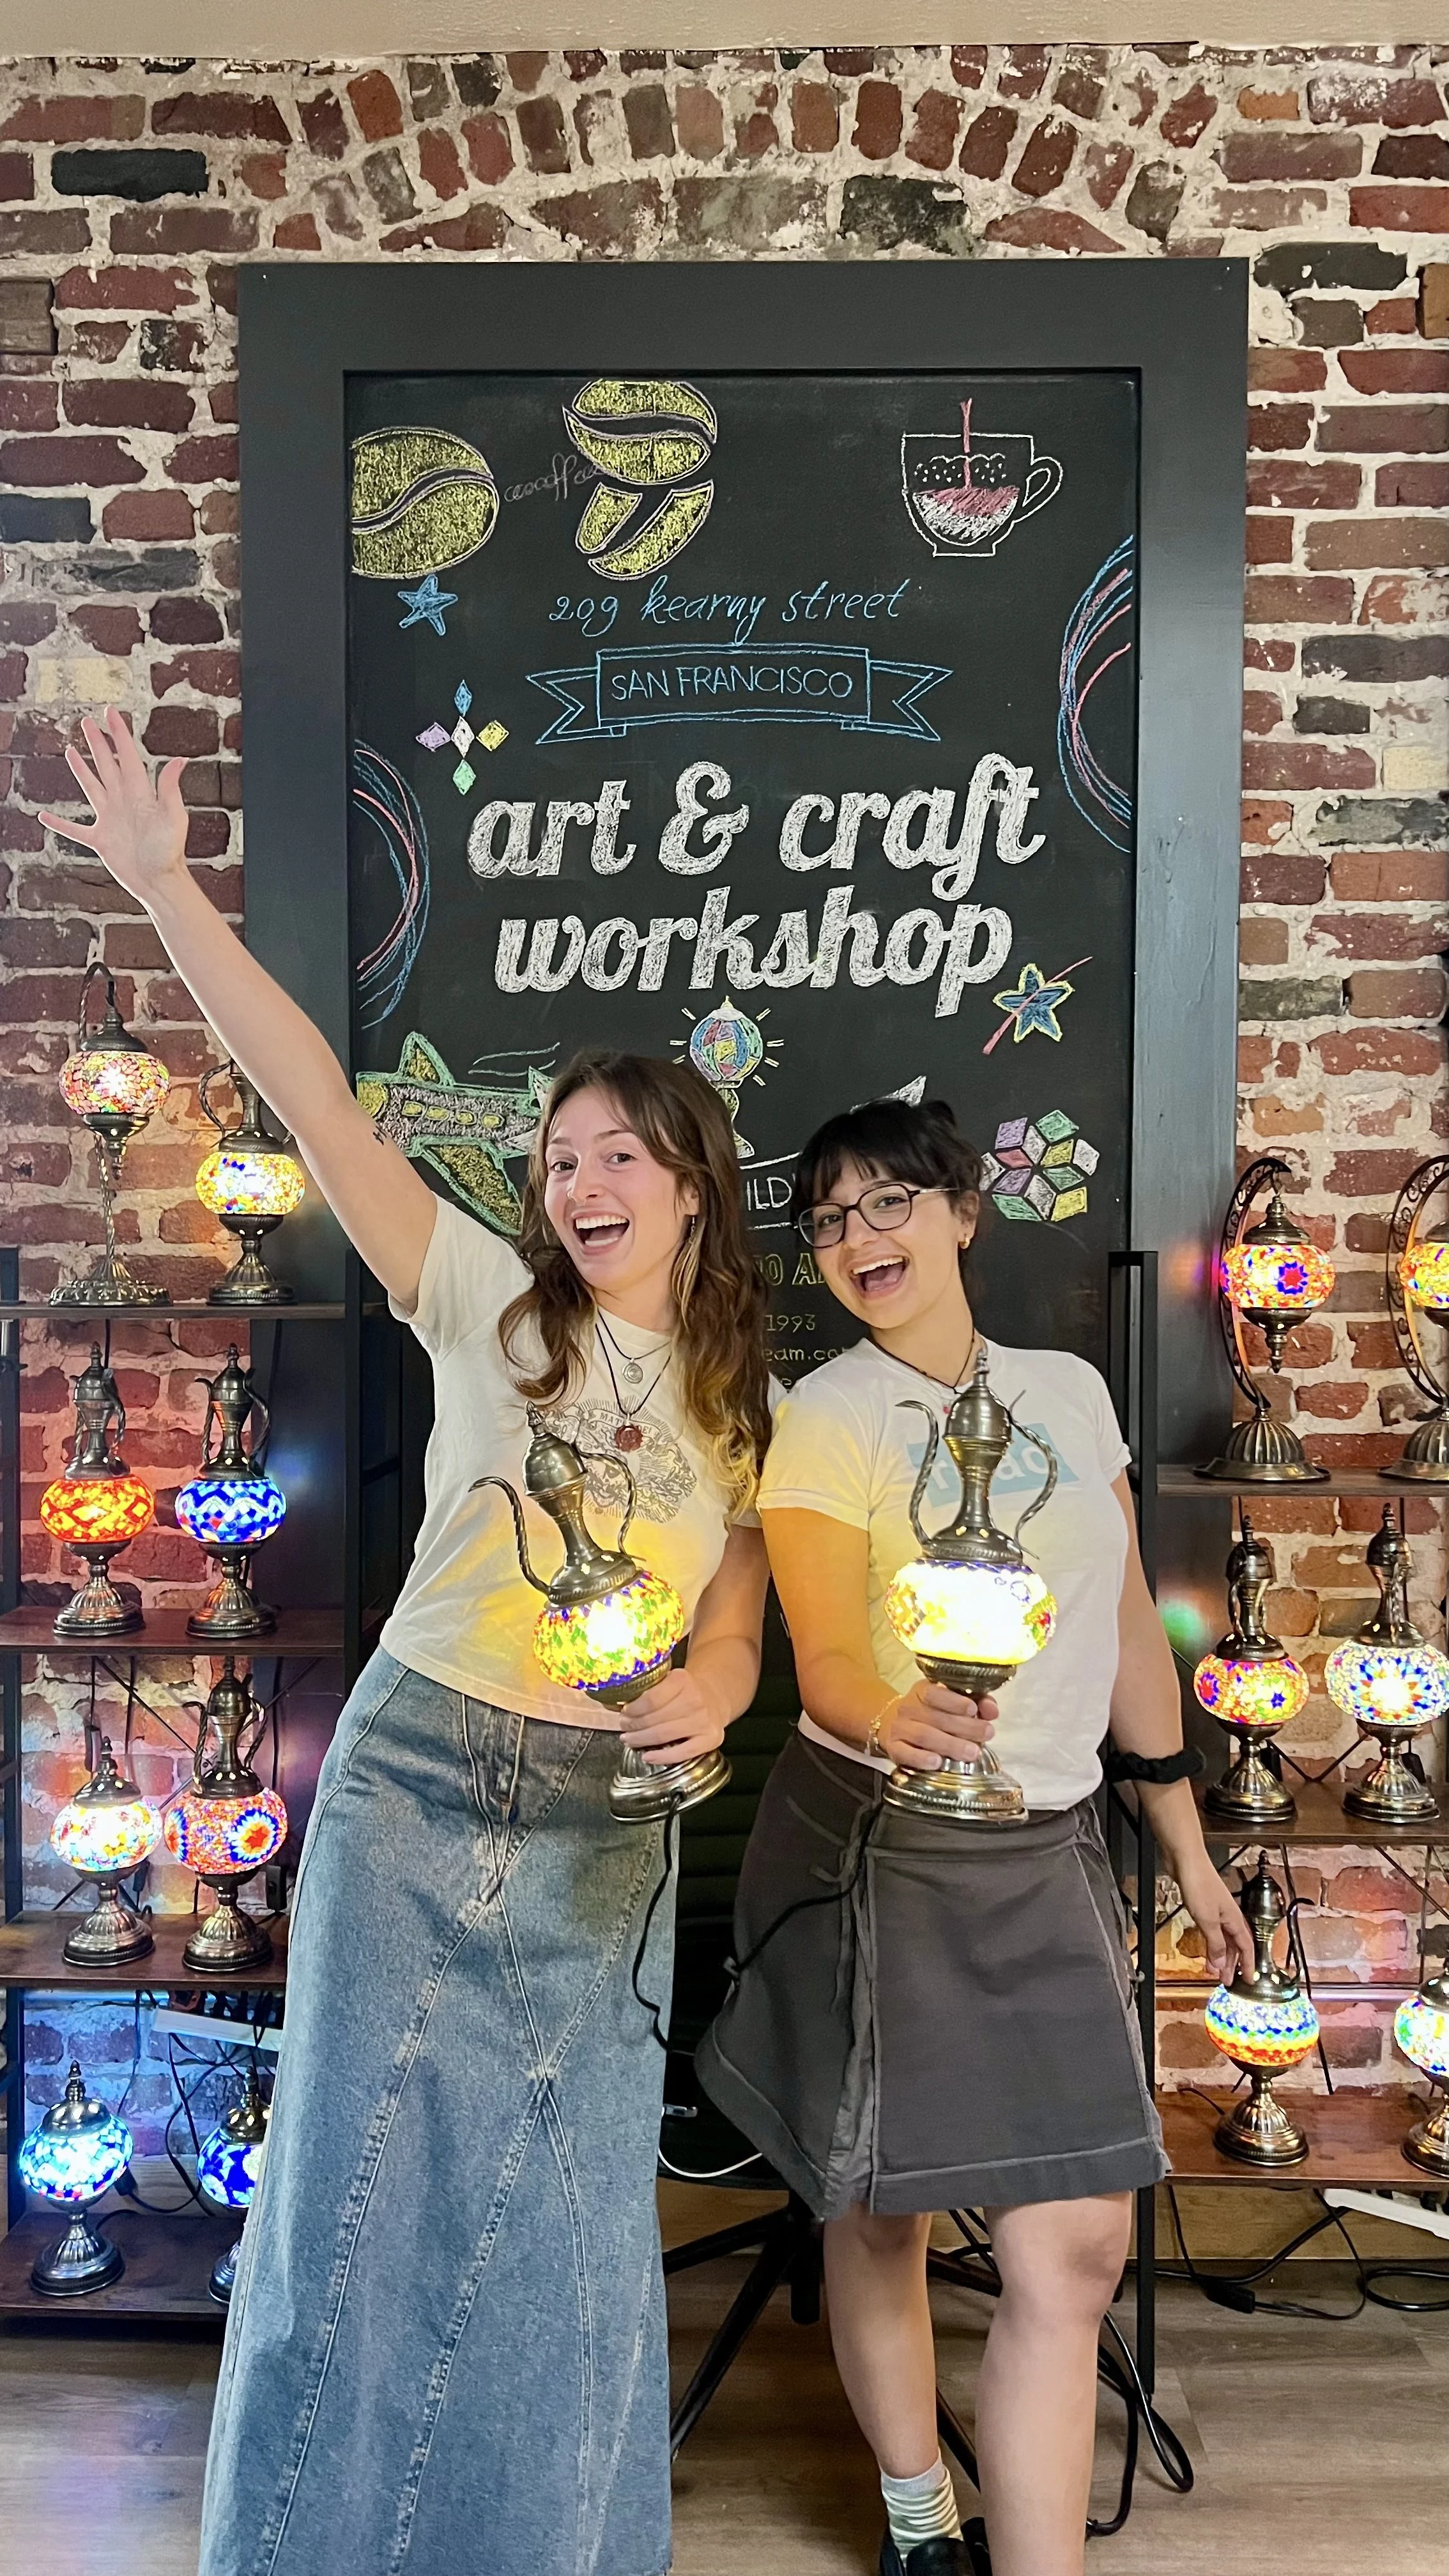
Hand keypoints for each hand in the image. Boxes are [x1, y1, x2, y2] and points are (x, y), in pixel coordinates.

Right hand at [37, 706, 188, 906]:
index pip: (127, 756)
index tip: (110, 713)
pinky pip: (75, 829)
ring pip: (92, 787)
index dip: (118, 734)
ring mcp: (110, 819)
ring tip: (71, 751)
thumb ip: (170, 788)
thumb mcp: (173, 817)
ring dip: (81, 770)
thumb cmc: (169, 852)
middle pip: (107, 765)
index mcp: (140, 793)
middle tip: (87, 722)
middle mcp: (123, 801)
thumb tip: (179, 760)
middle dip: (98, 743)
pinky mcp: (101, 840)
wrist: (159, 881)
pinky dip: (60, 824)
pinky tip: (44, 816)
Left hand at [619, 1667, 726, 1770]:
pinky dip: (661, 1757)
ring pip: (663, 1735)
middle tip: (624, 1727)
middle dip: (633, 1725)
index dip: (632, 1709)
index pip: (650, 1699)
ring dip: (641, 1740)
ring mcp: (703, 1720)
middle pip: (654, 1719)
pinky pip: (681, 1752)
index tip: (624, 1712)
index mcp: (682, 1680)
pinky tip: (647, 1756)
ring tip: (630, 1739)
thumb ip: (645, 1690)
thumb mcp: (668, 1681)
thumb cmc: (684, 1692)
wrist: (714, 1698)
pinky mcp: (711, 1738)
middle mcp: (695, 1699)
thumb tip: (609, 1703)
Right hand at [881, 1680, 998, 1771]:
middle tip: (986, 1734)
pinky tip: (937, 1762)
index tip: (973, 1709)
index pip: (935, 1693)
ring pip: (924, 1735)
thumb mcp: (952, 1702)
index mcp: (922, 1691)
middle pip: (936, 1717)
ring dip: (950, 1745)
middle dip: (965, 1727)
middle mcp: (908, 1708)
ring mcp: (899, 1728)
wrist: (892, 1725)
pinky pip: (905, 1753)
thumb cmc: (932, 1714)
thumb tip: (992, 1710)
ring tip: (972, 1752)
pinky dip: (921, 1759)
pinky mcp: (893, 1748)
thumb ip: (976, 1702)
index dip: (955, 1701)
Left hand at [1176, 1854, 1253, 1984]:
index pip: (1246, 1947)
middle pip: (1234, 1945)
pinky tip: (1205, 1949)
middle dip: (1232, 1964)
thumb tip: (1221, 1965)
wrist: (1186, 1861)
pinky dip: (1210, 1942)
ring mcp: (1216, 1911)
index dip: (1248, 1965)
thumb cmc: (1199, 1885)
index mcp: (1235, 1919)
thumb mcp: (1207, 1920)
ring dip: (1220, 1955)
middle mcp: (1228, 1916)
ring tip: (1214, 1970)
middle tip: (1227, 1980)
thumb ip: (1215, 1943)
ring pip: (1222, 1939)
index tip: (1248, 1980)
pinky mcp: (1204, 1907)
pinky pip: (1211, 1931)